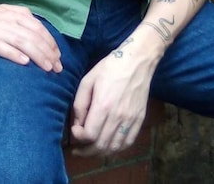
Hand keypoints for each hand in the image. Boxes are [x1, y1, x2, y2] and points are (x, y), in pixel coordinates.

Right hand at [0, 5, 62, 72]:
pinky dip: (15, 54)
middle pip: (34, 36)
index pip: (39, 27)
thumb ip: (21, 21)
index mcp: (14, 13)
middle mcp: (7, 19)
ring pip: (22, 42)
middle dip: (49, 52)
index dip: (51, 42)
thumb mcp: (4, 16)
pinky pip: (3, 47)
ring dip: (38, 55)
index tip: (59, 57)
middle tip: (58, 68)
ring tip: (48, 68)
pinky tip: (25, 63)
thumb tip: (41, 35)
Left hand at [70, 37, 157, 155]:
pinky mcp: (139, 119)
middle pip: (101, 146)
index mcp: (103, 105)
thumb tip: (77, 124)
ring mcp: (131, 119)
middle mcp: (118, 116)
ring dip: (100, 153)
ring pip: (114, 148)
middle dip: (85, 151)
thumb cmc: (110, 67)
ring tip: (90, 150)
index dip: (78, 138)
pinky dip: (117, 150)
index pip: (89, 135)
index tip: (74, 130)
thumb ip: (80, 103)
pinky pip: (128, 143)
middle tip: (77, 149)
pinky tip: (108, 147)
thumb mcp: (88, 80)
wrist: (137, 60)